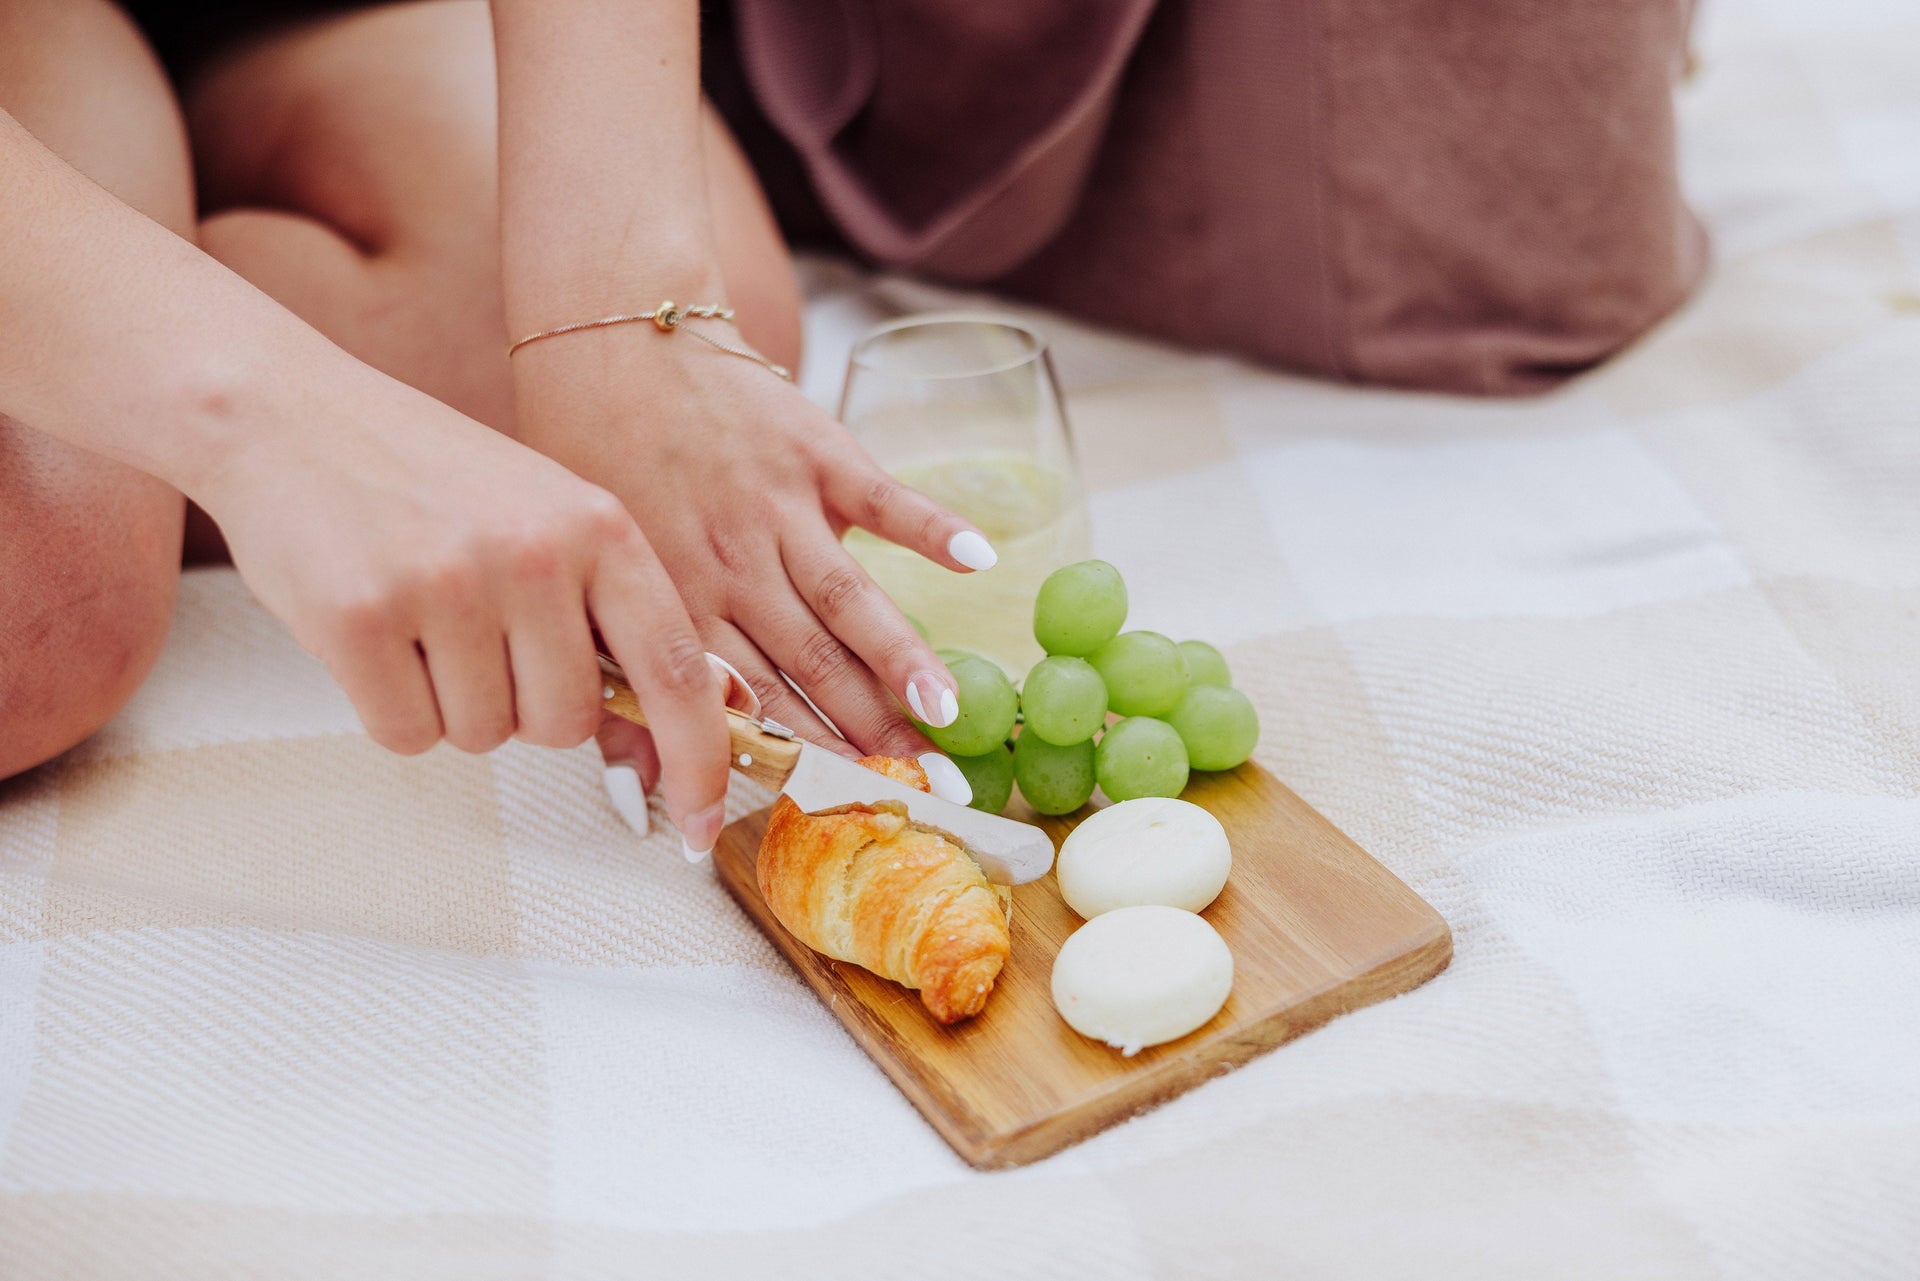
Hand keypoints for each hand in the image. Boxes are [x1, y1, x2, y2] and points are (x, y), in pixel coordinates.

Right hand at [191, 360, 735, 851]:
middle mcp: (534, 555)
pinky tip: (373, 635)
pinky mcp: (362, 620)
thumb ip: (606, 606)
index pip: (677, 669)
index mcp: (598, 527)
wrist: (288, 414)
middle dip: (523, 708)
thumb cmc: (426, 474)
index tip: (699, 824)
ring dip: (451, 704)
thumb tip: (660, 726)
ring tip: (419, 619)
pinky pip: (406, 734)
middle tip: (478, 638)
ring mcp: (448, 585)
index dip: (698, 759)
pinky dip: (389, 708)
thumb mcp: (546, 512)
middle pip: (566, 725)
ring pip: (483, 736)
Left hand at [510, 323, 991, 765]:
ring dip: (900, 660)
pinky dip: (931, 526)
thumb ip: (622, 670)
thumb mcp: (591, 570)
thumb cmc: (595, 459)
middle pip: (811, 666)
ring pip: (847, 599)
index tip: (845, 806)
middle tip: (923, 789)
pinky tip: (978, 561)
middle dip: (867, 734)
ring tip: (945, 716)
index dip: (800, 760)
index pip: (748, 700)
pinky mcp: (815, 450)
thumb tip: (644, 775)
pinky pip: (881, 495)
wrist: (612, 337)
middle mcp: (732, 564)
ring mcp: (779, 507)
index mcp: (677, 602)